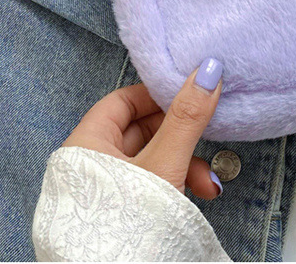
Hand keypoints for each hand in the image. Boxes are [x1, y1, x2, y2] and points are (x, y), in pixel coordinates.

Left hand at [62, 58, 223, 198]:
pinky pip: (150, 184)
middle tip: (208, 142)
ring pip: (151, 159)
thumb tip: (208, 70)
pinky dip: (176, 184)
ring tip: (207, 184)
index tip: (190, 96)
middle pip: (143, 129)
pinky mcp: (118, 212)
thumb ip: (187, 117)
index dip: (158, 95)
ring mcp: (105, 190)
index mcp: (87, 142)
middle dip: (182, 137)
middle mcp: (91, 163)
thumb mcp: (165, 163)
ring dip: (185, 164)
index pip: (124, 100)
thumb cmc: (127, 226)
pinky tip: (197, 195)